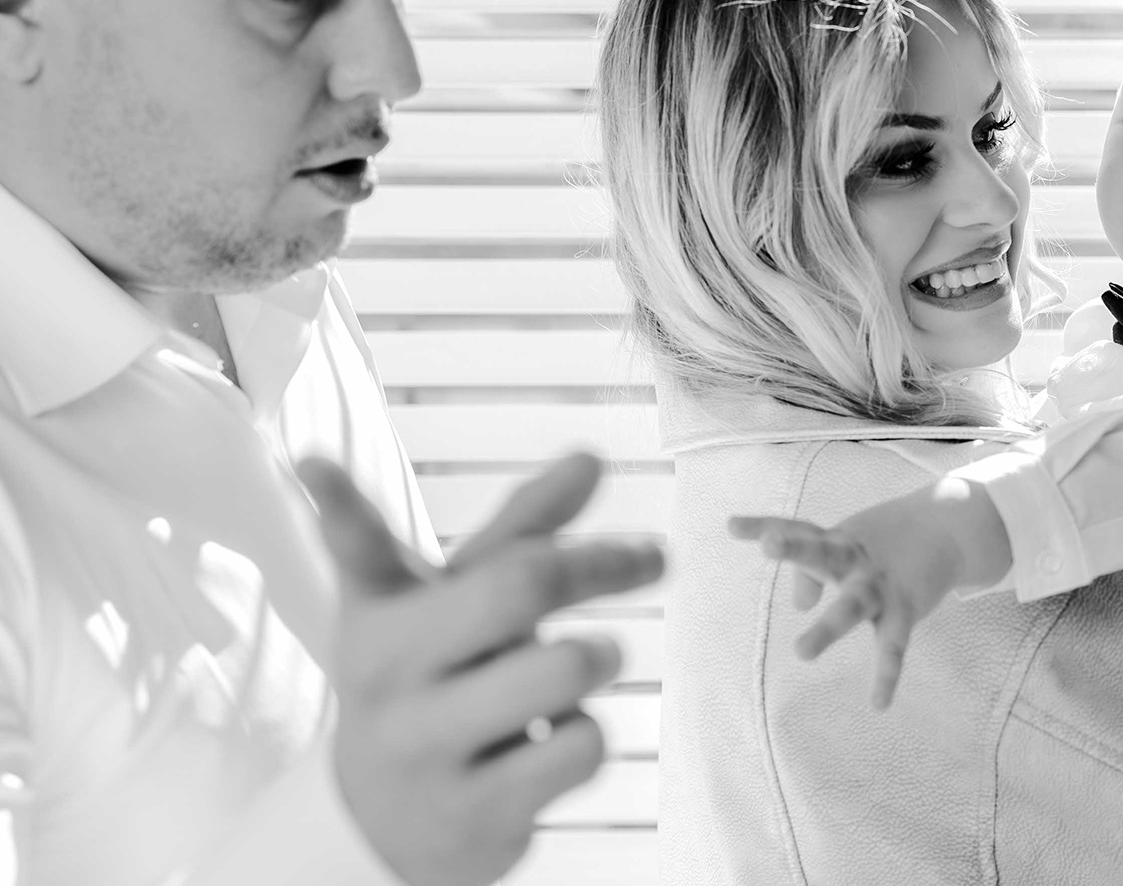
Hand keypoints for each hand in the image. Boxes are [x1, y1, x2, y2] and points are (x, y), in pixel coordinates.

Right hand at [299, 452, 664, 885]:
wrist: (383, 824)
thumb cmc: (439, 681)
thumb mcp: (459, 604)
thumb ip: (525, 531)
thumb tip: (592, 457)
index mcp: (381, 611)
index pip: (359, 550)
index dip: (336, 502)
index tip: (314, 459)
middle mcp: (390, 676)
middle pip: (516, 588)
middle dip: (601, 564)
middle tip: (650, 557)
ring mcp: (427, 748)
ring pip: (561, 670)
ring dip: (597, 659)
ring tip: (583, 663)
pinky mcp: (474, 814)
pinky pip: (580, 747)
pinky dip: (587, 736)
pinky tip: (550, 746)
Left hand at [728, 476, 1010, 709]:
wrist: (949, 527)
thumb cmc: (887, 541)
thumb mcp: (848, 546)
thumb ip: (814, 573)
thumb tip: (797, 605)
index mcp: (836, 541)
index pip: (796, 528)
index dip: (762, 525)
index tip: (729, 526)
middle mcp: (854, 557)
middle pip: (820, 550)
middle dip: (794, 549)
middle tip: (767, 545)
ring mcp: (880, 582)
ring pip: (852, 604)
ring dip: (828, 627)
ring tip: (802, 652)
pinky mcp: (906, 606)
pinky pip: (893, 645)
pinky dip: (887, 675)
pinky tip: (878, 704)